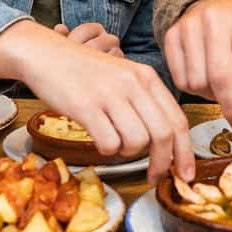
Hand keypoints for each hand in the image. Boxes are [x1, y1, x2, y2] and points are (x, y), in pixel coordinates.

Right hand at [0, 20, 193, 183]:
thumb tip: (165, 143)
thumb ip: (145, 102)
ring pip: (137, 141)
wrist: (45, 54)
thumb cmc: (84, 72)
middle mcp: (133, 83)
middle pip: (163, 134)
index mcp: (147, 77)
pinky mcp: (86, 106)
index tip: (185, 173)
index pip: (178, 119)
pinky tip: (97, 138)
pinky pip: (109, 143)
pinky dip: (106, 150)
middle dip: (162, 163)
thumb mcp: (123, 77)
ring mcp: (110, 94)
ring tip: (114, 142)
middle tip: (153, 176)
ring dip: (127, 153)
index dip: (185, 152)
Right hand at [162, 0, 231, 135]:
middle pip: (221, 77)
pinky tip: (206, 83)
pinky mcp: (170, 36)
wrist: (212, 1)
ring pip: (198, 82)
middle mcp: (215, 21)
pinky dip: (195, 91)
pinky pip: (180, 80)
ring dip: (213, 98)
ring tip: (223, 92)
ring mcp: (189, 27)